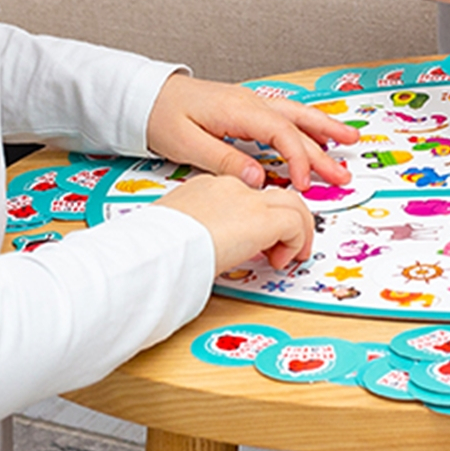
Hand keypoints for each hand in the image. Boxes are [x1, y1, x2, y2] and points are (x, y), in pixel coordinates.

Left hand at [146, 73, 358, 192]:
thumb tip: (257, 180)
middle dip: (324, 148)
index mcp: (239, 110)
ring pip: (296, 115)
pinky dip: (306, 124)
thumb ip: (224, 161)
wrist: (145, 95)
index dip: (298, 160)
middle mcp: (251, 102)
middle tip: (344, 172)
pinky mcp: (246, 108)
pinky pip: (285, 115)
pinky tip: (316, 133)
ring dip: (324, 129)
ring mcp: (251, 102)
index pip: (281, 134)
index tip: (304, 185)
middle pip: (297, 123)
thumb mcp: (187, 144)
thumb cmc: (161, 116)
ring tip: (349, 141)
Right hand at [155, 173, 314, 272]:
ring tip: (288, 257)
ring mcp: (248, 200)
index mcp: (205, 189)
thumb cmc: (152, 247)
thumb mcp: (172, 233)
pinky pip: (296, 224)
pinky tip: (281, 261)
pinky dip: (296, 243)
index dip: (253, 220)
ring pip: (292, 205)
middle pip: (273, 196)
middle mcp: (230, 188)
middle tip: (279, 248)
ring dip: (296, 232)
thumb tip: (200, 252)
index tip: (250, 242)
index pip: (243, 196)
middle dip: (284, 221)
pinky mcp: (263, 218)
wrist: (155, 248)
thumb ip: (192, 234)